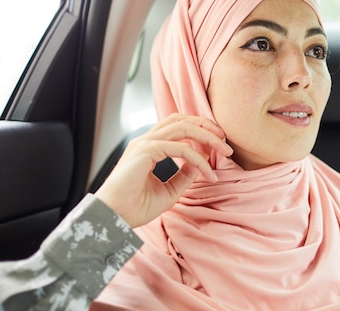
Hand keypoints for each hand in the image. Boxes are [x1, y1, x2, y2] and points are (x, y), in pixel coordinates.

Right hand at [94, 114, 232, 227]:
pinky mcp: (145, 151)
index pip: (177, 126)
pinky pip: (180, 148)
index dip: (200, 130)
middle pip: (182, 119)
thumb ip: (184, 176)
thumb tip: (202, 163)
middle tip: (226, 142)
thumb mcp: (169, 191)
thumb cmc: (135, 207)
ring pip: (183, 127)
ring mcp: (144, 143)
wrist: (113, 219)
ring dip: (207, 136)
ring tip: (224, 150)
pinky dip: (197, 158)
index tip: (219, 145)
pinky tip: (208, 171)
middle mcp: (146, 140)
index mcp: (149, 146)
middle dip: (207, 126)